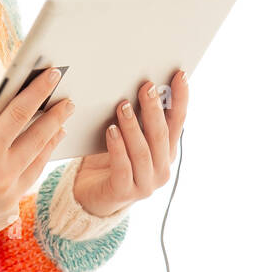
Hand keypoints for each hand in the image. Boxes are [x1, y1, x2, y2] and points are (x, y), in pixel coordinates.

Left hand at [71, 71, 188, 217]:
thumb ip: (137, 119)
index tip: (179, 76)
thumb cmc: (111, 159)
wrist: (92, 195)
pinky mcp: (124, 192)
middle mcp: (161, 168)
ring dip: (133, 126)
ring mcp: (145, 183)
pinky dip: (117, 147)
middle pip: (160, 134)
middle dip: (153, 109)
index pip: (178, 122)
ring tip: (122, 106)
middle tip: (146, 87)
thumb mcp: (128, 138)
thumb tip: (140, 86)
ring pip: (142, 151)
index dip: (180, 99)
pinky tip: (111, 131)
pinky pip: (122, 167)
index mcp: (166, 152)